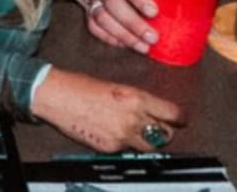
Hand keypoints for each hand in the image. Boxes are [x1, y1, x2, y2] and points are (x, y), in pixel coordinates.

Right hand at [30, 69, 184, 152]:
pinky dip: (125, 144)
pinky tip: (114, 133)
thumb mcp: (117, 86)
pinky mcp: (110, 147)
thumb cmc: (81, 86)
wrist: (56, 96)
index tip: (179, 119)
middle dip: (165, 132)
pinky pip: (127, 150)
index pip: (172, 114)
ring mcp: (122, 135)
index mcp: (136, 98)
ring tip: (137, 133)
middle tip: (160, 128)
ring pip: (149, 146)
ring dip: (147, 141)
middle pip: (165, 134)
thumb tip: (152, 111)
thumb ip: (137, 101)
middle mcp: (133, 118)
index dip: (179, 118)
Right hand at [85, 0, 160, 50]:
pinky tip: (124, 43)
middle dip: (132, 24)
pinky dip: (107, 36)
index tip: (155, 12)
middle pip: (112, 1)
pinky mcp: (89, 3)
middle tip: (152, 38)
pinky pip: (92, 23)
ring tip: (142, 46)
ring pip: (100, 15)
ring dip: (122, 34)